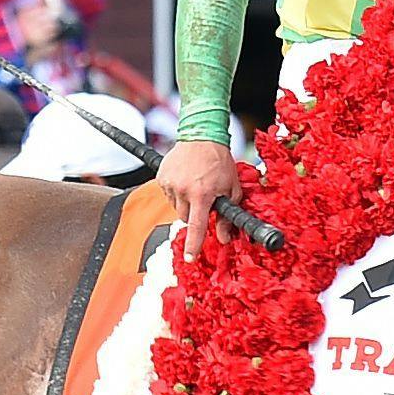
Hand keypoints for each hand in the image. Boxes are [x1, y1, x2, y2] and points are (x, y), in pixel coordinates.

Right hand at [157, 136, 240, 255]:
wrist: (202, 136)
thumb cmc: (220, 162)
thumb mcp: (232, 189)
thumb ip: (228, 216)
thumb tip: (224, 238)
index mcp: (202, 194)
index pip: (197, 226)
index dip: (194, 244)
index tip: (190, 258)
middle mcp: (183, 190)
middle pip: (185, 218)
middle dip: (194, 214)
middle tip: (204, 199)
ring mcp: (170, 183)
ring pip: (176, 207)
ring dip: (186, 203)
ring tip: (195, 185)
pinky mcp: (161, 177)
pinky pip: (169, 195)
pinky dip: (177, 192)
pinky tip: (186, 180)